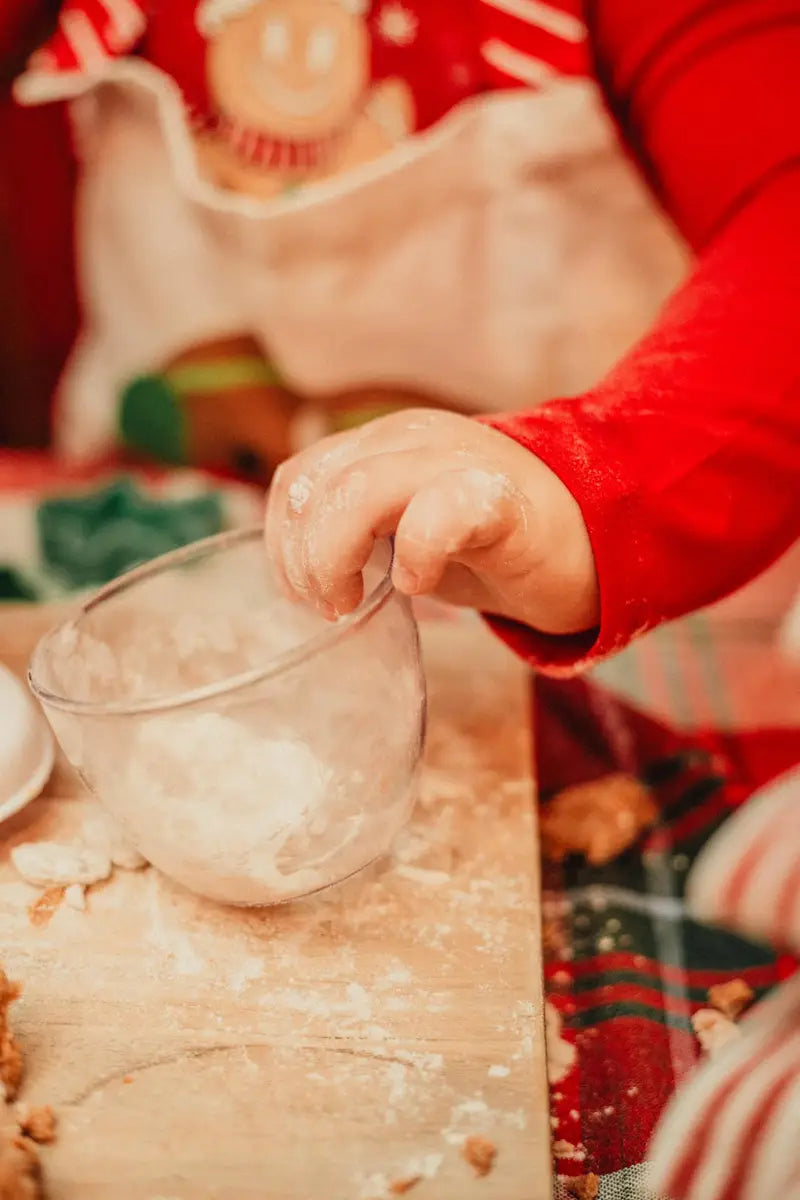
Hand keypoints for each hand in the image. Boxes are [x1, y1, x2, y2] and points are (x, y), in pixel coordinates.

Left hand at [265, 409, 598, 634]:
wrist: (592, 545)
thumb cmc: (494, 545)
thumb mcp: (407, 526)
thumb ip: (355, 527)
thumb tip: (297, 572)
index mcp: (383, 444)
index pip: (300, 478)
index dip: (283, 540)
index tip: (300, 593)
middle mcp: (413, 440)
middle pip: (319, 486)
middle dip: (305, 559)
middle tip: (329, 607)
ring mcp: (459, 462)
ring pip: (361, 492)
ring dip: (338, 558)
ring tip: (355, 603)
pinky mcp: (504, 500)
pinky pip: (439, 514)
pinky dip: (415, 555)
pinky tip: (418, 585)